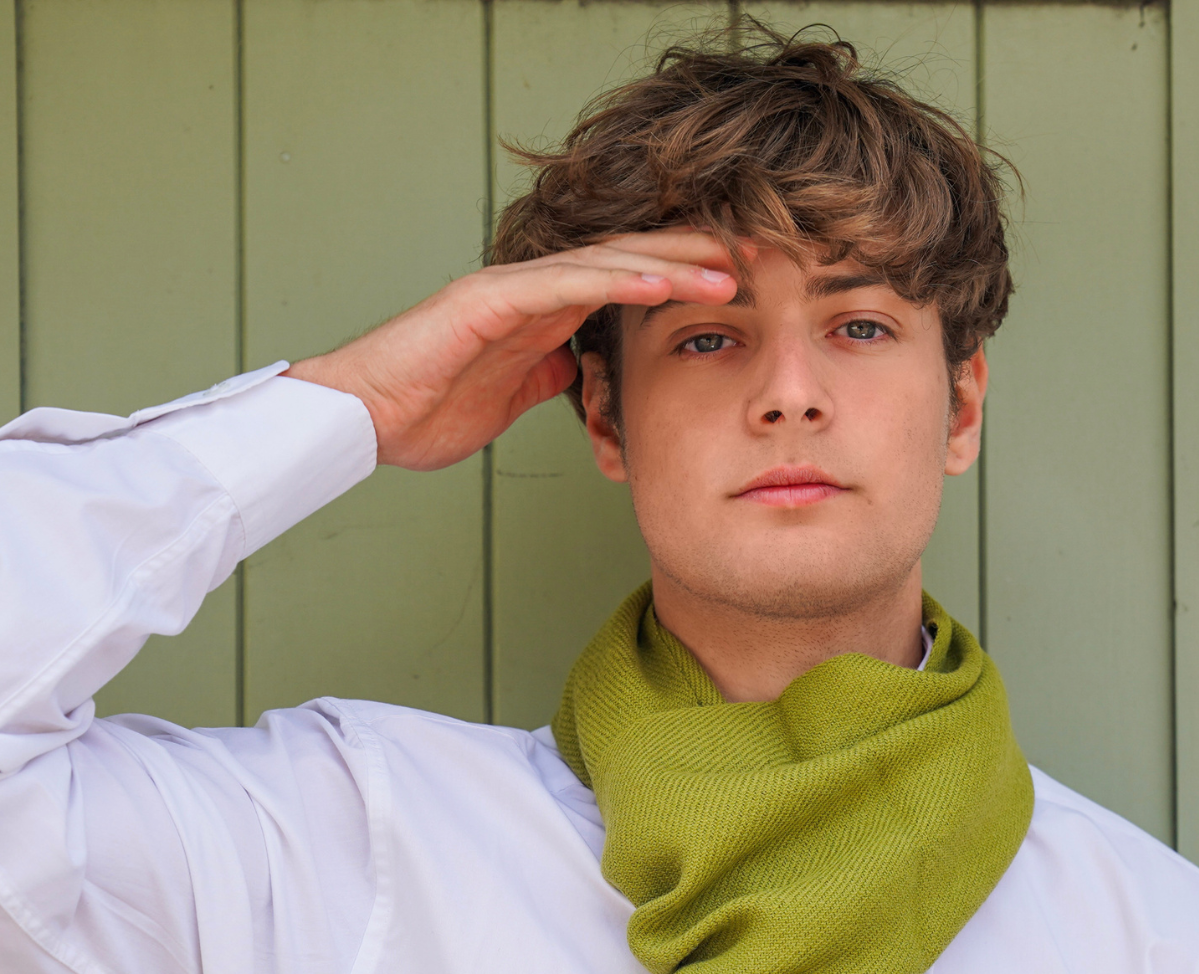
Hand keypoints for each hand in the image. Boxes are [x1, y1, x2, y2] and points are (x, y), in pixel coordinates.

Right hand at [285, 230, 737, 469]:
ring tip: (727, 269)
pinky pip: (564, 285)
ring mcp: (512, 290)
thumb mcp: (512, 398)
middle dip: (695, 257)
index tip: (741, 287)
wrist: (367, 419)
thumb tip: (580, 372)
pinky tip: (662, 280)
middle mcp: (535, 291)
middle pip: (629, 261)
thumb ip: (548, 375)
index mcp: (545, 314)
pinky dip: (616, 279)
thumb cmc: (426, 407)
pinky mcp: (488, 300)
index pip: (628, 285)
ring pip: (606, 263)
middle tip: (758, 257)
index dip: (684, 281)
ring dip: (671, 264)